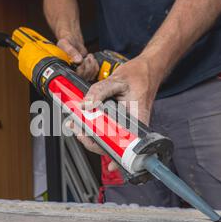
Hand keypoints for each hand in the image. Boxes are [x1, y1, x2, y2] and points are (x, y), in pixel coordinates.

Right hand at [57, 35, 98, 80]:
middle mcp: (73, 72)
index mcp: (65, 69)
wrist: (72, 41)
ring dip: (92, 66)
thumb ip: (71, 51)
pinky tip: (92, 59)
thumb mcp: (65, 44)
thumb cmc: (66, 43)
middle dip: (88, 67)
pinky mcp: (86, 70)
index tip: (82, 61)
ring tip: (89, 56)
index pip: (74, 76)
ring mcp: (80, 72)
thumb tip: (79, 60)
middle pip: (83, 78)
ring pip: (90, 76)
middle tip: (86, 57)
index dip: (81, 71)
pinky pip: (94, 73)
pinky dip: (96, 66)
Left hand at [66, 56, 162, 170]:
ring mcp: (125, 126)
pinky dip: (93, 129)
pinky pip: (107, 132)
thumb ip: (99, 91)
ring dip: (90, 135)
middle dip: (91, 141)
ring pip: (107, 139)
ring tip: (75, 124)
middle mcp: (132, 128)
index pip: (122, 144)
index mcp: (136, 121)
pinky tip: (83, 128)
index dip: (108, 151)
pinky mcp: (119, 123)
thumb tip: (85, 105)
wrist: (146, 70)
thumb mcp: (117, 80)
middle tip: (75, 128)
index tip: (92, 143)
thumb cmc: (138, 76)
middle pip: (111, 145)